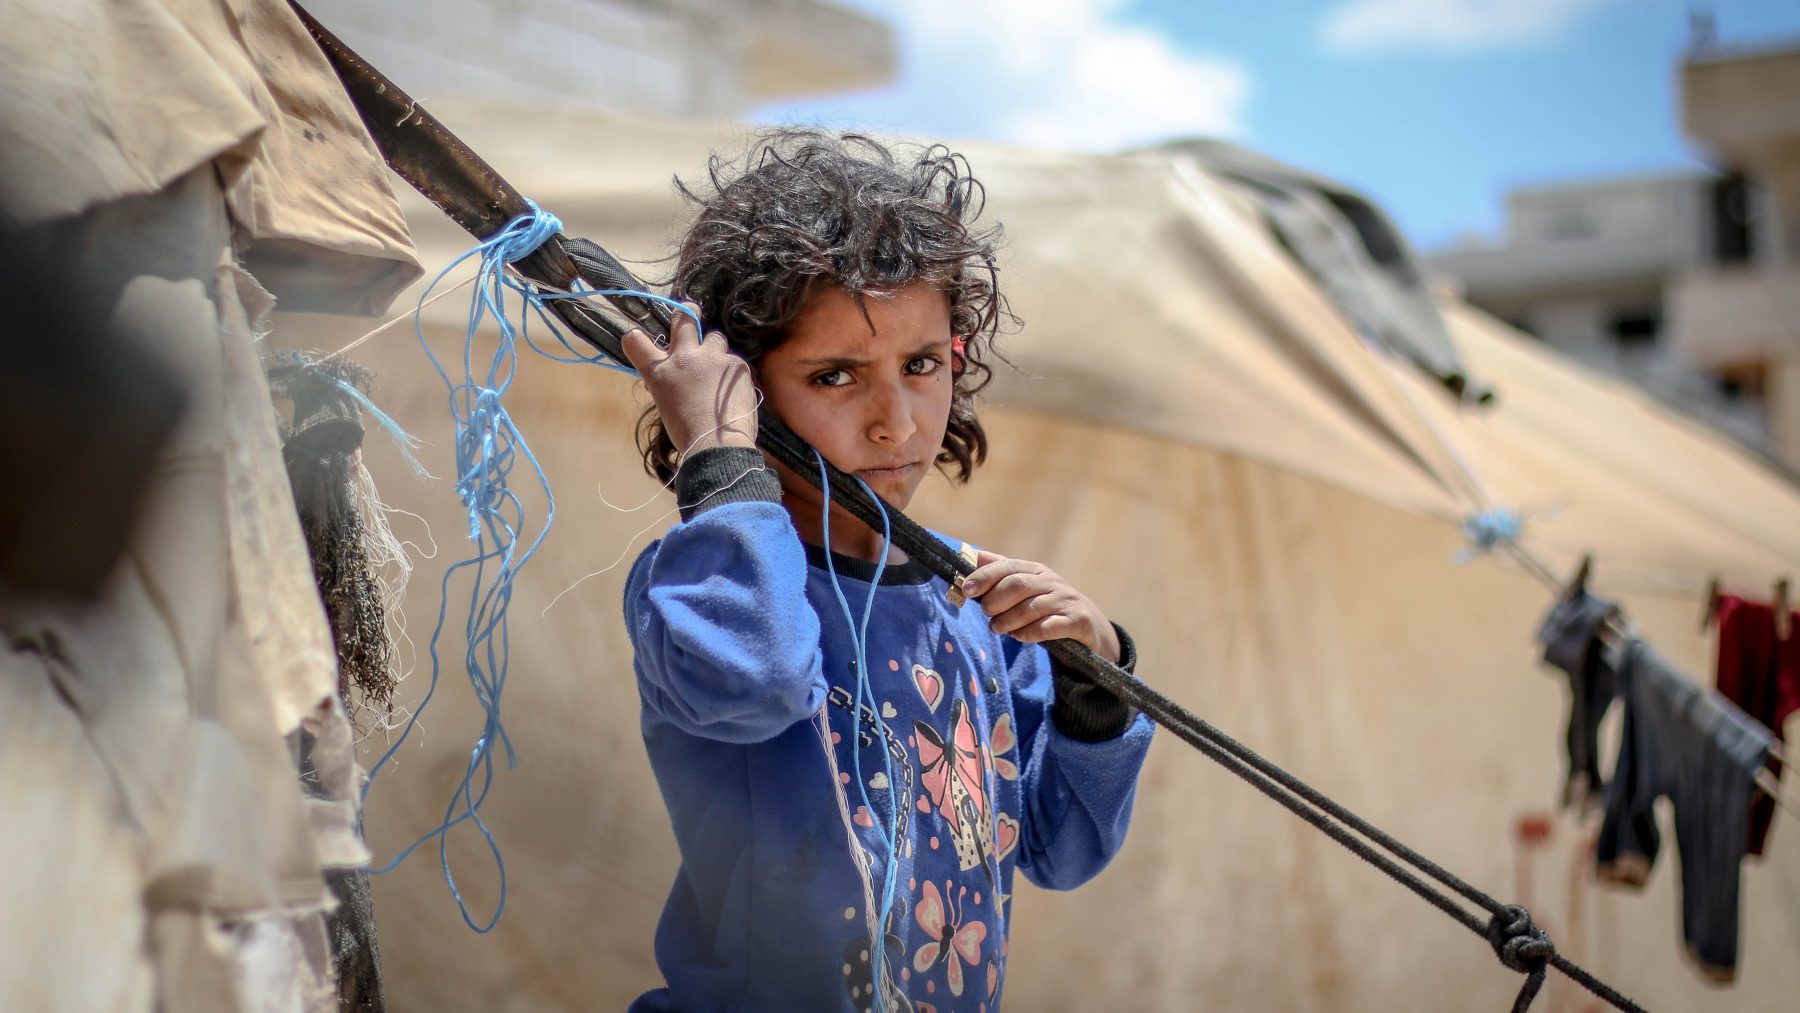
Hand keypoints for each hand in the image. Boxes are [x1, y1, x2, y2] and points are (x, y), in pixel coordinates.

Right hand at [621, 305, 757, 455]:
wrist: (717, 444)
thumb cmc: (688, 434)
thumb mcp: (666, 407)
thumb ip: (667, 385)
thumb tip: (669, 380)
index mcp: (659, 372)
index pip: (636, 341)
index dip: (636, 338)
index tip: (639, 339)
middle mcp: (683, 358)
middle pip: (684, 318)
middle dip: (687, 313)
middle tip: (690, 313)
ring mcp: (712, 357)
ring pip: (714, 339)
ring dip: (714, 351)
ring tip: (717, 373)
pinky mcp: (736, 364)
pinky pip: (733, 362)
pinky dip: (731, 375)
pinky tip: (732, 393)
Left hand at [962, 550, 1120, 662]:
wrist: (1089, 627)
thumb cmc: (1048, 606)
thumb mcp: (1027, 586)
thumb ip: (999, 572)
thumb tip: (969, 554)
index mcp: (1036, 570)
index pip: (1007, 567)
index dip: (984, 577)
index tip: (966, 589)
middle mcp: (1052, 582)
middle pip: (1017, 585)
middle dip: (995, 600)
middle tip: (987, 614)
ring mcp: (1066, 601)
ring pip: (1031, 608)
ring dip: (1008, 620)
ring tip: (998, 628)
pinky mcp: (1078, 621)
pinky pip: (1049, 627)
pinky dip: (1030, 633)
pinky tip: (1021, 636)